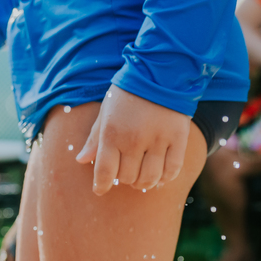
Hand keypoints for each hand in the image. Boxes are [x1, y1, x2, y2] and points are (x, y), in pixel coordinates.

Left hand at [75, 86, 191, 194]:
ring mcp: (158, 140)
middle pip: (127, 177)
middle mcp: (134, 140)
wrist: (161, 71)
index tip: (100, 189)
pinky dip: (165, 178)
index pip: (105, 172)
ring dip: (143, 182)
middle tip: (125, 173)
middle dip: (124, 179)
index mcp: (112, 135)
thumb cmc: (127, 94)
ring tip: (141, 177)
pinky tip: (160, 178)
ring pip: (149, 177)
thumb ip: (94, 139)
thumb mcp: (105, 113)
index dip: (101, 186)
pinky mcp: (178, 138)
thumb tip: (81, 161)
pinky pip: (173, 169)